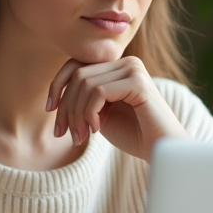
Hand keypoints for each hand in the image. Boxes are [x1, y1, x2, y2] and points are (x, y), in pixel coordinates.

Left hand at [46, 57, 189, 160]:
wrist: (161, 150)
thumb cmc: (133, 134)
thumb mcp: (100, 114)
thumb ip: (83, 99)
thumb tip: (55, 93)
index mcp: (117, 67)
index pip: (76, 65)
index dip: (57, 86)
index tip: (50, 111)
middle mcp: (127, 62)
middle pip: (78, 75)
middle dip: (65, 107)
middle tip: (65, 134)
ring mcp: (133, 69)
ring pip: (85, 83)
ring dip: (76, 114)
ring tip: (81, 136)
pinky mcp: (138, 82)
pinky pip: (98, 91)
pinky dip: (90, 113)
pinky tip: (96, 129)